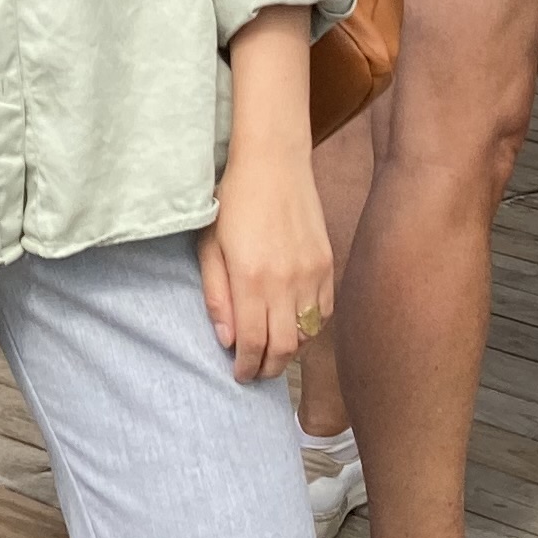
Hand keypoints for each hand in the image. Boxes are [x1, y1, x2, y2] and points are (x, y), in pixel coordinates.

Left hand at [197, 135, 332, 384]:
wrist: (273, 162)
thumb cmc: (232, 200)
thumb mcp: (210, 245)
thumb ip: (216, 295)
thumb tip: (227, 340)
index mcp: (251, 278)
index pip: (253, 343)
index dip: (247, 367)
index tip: (239, 374)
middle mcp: (285, 282)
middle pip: (284, 348)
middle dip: (269, 368)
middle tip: (256, 372)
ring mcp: (311, 274)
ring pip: (307, 334)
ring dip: (290, 351)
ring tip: (273, 351)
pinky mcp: (327, 264)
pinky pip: (325, 312)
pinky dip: (311, 327)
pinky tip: (295, 326)